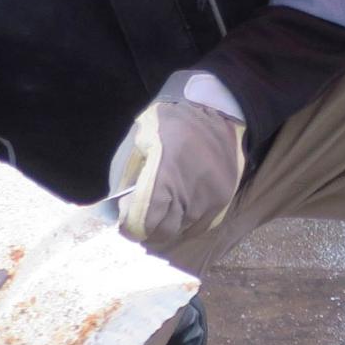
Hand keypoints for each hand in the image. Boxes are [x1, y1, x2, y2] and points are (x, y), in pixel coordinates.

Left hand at [109, 70, 246, 247]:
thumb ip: (131, 173)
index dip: (131, 227)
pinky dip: (186, 222)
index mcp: (164, 179)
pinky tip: (179, 210)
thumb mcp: (142, 141)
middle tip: (140, 223)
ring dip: (168, 225)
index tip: (125, 224)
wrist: (216, 112)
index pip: (144, 221)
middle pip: (163, 232)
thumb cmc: (172, 123)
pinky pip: (200, 224)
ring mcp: (207, 201)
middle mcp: (187, 196)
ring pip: (182, 229)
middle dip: (148, 231)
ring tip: (160, 214)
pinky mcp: (222, 200)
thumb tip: (122, 202)